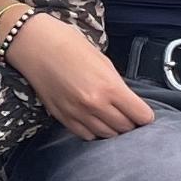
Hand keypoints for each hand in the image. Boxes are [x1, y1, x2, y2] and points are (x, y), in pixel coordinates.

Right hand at [4, 17, 154, 139]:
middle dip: (130, 123)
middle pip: (125, 128)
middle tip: (128, 115)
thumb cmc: (69, 45)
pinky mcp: (63, 118)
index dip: (145, 115)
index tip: (144, 113)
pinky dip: (94, 131)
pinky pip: (86, 135)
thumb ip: (117, 84)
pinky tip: (94, 120)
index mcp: (110, 87)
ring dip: (113, 128)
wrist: (35, 45)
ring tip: (111, 118)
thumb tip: (128, 101)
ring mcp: (77, 114)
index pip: (140, 115)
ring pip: (107, 135)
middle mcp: (95, 105)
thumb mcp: (103, 61)